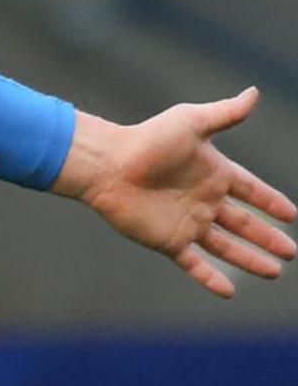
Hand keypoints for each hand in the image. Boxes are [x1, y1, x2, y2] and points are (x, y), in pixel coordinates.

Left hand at [53, 88, 296, 297]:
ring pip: (226, 247)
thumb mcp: (191, 123)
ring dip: (250, 259)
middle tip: (292, 252)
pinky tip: (228, 292)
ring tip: (274, 272)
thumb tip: (253, 92)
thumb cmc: (147, 140)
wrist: (107, 165)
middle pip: (244, 223)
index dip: (270, 202)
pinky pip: (194, 263)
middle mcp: (203, 200)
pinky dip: (210, 278)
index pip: (251, 190)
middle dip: (268, 237)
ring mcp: (186, 222)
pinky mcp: (168, 240)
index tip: (291, 215)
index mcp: (213, 173)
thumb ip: (225, 114)